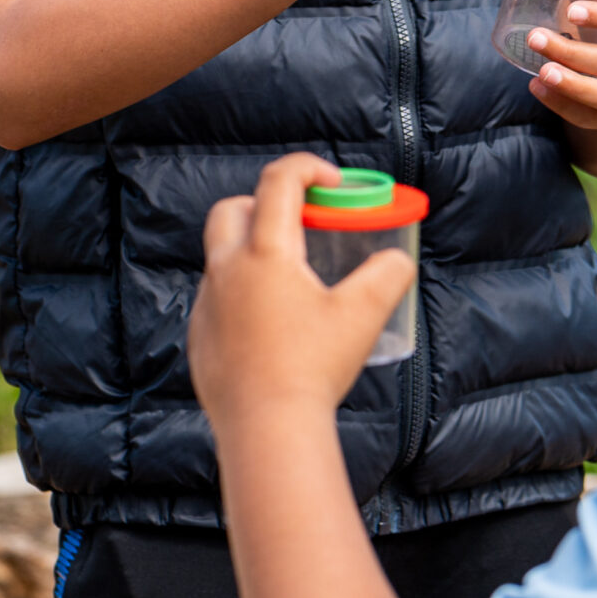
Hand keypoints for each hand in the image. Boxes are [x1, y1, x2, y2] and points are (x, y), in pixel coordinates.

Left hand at [189, 153, 419, 434]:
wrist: (265, 429)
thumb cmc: (314, 370)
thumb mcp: (364, 317)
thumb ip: (387, 276)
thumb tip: (397, 259)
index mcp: (266, 254)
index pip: (279, 182)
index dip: (307, 168)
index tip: (332, 183)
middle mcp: (227, 270)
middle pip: (233, 209)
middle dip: (264, 204)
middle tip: (300, 226)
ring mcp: (207, 303)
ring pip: (223, 258)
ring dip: (253, 254)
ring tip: (292, 283)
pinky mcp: (199, 336)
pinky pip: (216, 299)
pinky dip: (241, 296)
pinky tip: (270, 327)